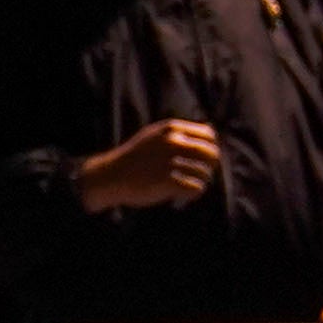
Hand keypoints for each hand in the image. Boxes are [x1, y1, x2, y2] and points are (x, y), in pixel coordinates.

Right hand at [77, 118, 225, 213]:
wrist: (110, 175)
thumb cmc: (134, 157)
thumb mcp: (153, 135)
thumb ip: (178, 133)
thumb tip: (211, 133)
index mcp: (171, 129)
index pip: (209, 135)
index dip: (211, 147)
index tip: (203, 158)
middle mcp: (172, 142)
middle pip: (211, 153)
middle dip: (210, 165)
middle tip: (200, 173)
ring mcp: (170, 161)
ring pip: (204, 172)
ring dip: (200, 181)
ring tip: (188, 184)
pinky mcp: (167, 181)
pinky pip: (196, 188)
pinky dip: (193, 193)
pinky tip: (184, 194)